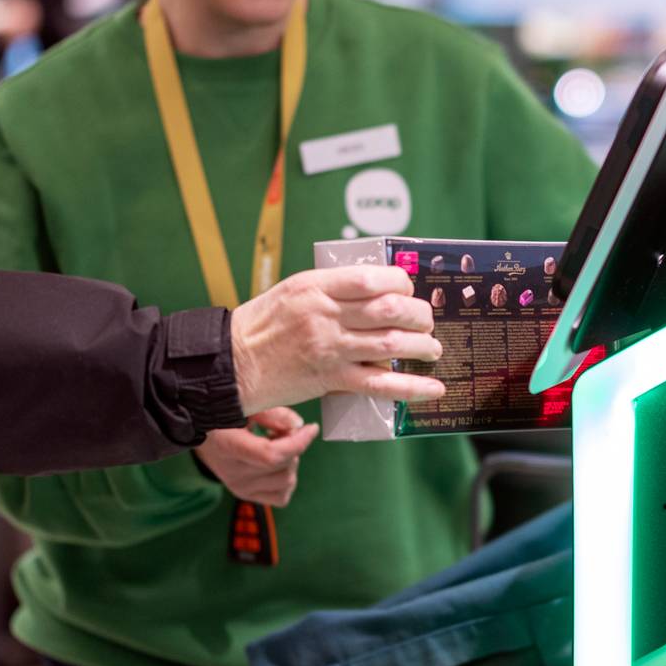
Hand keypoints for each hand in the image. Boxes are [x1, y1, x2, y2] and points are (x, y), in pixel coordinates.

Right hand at [197, 408, 317, 506]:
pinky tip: (277, 464)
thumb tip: (298, 424)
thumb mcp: (245, 405)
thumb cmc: (224, 414)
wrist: (202, 433)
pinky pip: (281, 497)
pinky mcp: (245, 495)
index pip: (270, 455)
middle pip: (283, 467)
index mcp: (228, 447)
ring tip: (278, 444)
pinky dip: (286, 480)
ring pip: (287, 482)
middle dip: (294, 445)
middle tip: (284, 430)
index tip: (312, 428)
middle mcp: (233, 473)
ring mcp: (239, 487)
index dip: (297, 442)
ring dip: (291, 461)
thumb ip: (271, 413)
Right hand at [230, 266, 447, 413]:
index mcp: (316, 286)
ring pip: (390, 344)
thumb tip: (377, 291)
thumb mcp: (294, 290)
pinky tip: (432, 387)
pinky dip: (411, 387)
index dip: (401, 284)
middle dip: (419, 315)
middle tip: (427, 321)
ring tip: (432, 349)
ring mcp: (329, 348)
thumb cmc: (263, 325)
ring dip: (421, 346)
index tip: (409, 290)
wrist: (233, 364)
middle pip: (390, 309)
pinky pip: (379, 384)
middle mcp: (325, 314)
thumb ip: (332, 288)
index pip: (372, 278)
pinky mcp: (330, 379)